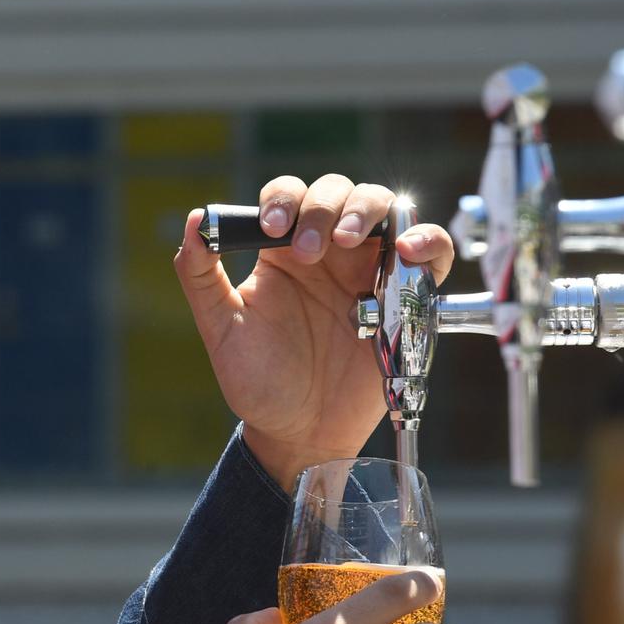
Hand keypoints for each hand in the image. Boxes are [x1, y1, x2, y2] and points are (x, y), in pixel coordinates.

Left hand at [171, 174, 454, 486]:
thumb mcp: (221, 329)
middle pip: (338, 191)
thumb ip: (201, 277)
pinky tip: (408, 251)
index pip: (288, 196)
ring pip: (384, 207)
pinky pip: (430, 254)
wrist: (300, 432)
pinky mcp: (406, 295)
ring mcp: (369, 270)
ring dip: (368, 210)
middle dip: (324, 207)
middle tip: (308, 248)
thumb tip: (193, 221)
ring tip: (349, 240)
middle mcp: (328, 252)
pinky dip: (428, 240)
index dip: (283, 199)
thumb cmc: (260, 382)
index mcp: (282, 251)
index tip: (273, 229)